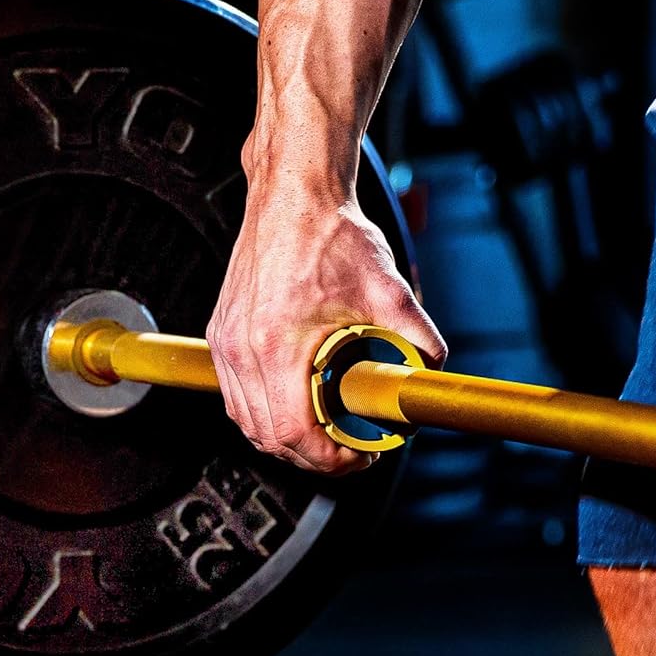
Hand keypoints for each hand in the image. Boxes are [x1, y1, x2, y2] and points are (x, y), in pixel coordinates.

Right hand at [207, 182, 445, 473]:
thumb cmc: (331, 235)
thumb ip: (418, 335)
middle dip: (312, 457)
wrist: (294, 195)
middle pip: (267, 438)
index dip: (329, 460)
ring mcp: (226, 342)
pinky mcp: (222, 334)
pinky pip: (236, 395)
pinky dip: (265, 413)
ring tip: (328, 435)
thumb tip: (433, 370)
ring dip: (286, 439)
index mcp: (278, 345)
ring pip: (247, 421)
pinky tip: (298, 406)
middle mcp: (242, 348)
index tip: (357, 458)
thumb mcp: (389, 289)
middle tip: (350, 452)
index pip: (293, 433)